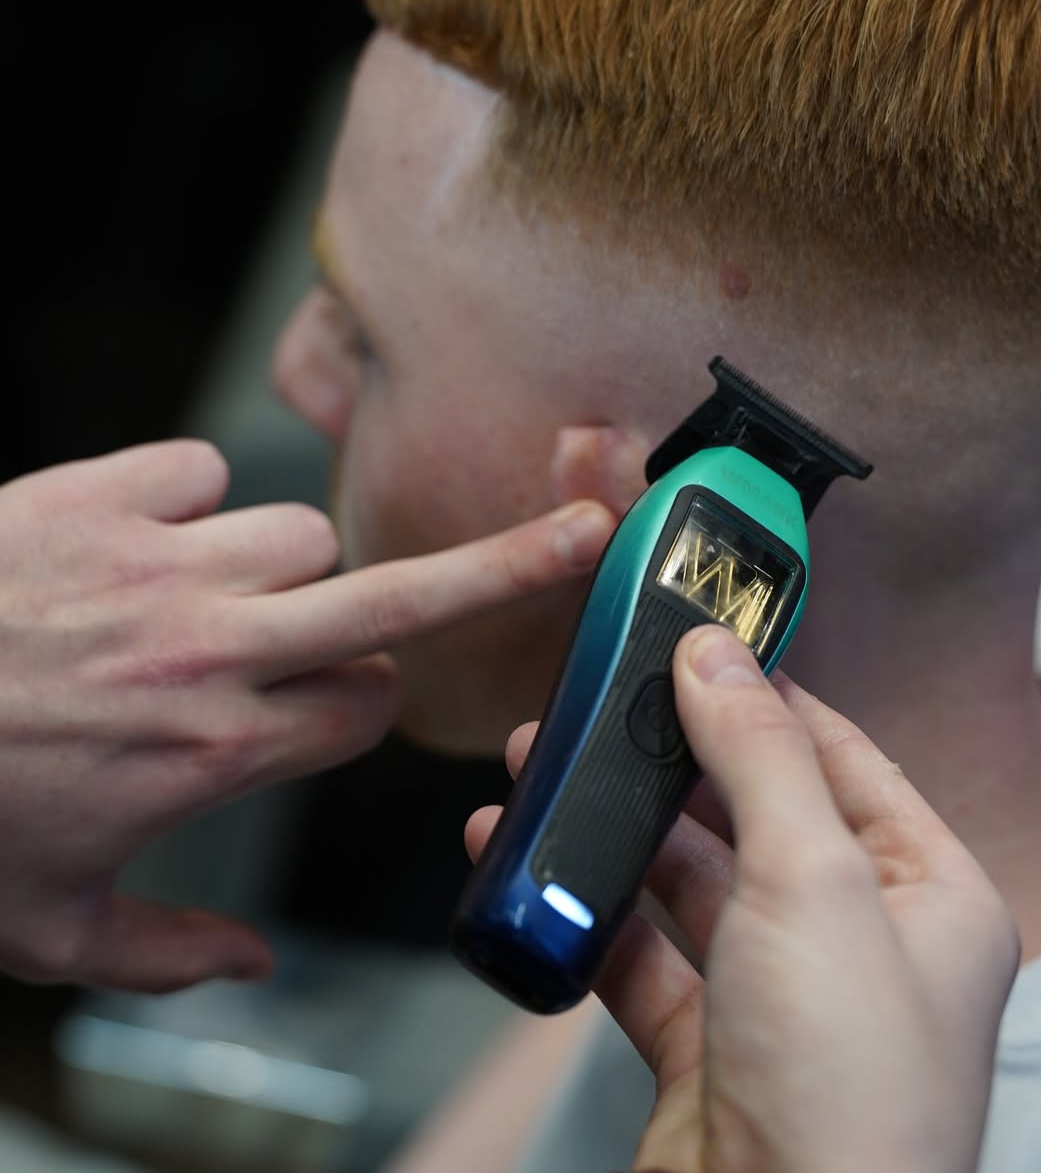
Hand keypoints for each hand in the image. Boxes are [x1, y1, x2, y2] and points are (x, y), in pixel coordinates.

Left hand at [0, 440, 612, 992]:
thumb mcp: (51, 928)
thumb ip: (169, 956)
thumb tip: (254, 972)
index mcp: (219, 752)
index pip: (369, 708)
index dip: (355, 711)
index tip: (330, 709)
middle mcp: (216, 652)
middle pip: (408, 598)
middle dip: (513, 567)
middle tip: (585, 531)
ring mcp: (163, 566)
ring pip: (299, 536)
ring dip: (275, 566)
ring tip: (200, 596)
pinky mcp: (101, 497)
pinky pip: (203, 471)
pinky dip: (185, 500)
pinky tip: (139, 541)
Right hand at [469, 626, 1018, 1172]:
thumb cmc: (847, 1095)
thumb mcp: (811, 881)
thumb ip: (759, 758)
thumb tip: (716, 655)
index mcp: (928, 897)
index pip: (845, 760)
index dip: (770, 699)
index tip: (698, 647)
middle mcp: (859, 946)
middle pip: (755, 815)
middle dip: (672, 759)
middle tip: (600, 705)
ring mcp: (778, 1001)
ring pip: (688, 883)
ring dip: (617, 829)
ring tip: (545, 769)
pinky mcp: (704, 1053)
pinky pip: (636, 957)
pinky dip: (583, 911)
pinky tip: (530, 866)